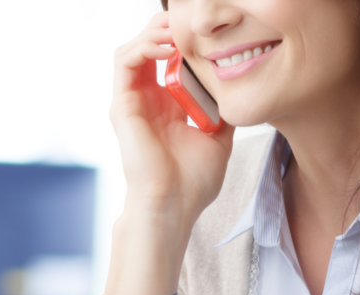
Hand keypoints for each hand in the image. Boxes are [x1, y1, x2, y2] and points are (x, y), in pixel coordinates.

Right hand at [103, 12, 234, 294]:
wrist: (173, 207)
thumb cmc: (192, 184)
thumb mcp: (219, 138)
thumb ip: (222, 110)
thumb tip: (237, 89)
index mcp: (166, 106)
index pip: (169, 59)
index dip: (185, 40)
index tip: (209, 34)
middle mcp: (146, 100)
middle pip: (149, 46)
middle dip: (169, 28)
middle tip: (192, 22)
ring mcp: (131, 102)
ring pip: (134, 47)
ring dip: (156, 32)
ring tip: (179, 30)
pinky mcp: (122, 105)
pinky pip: (126, 60)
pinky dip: (145, 45)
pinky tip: (168, 47)